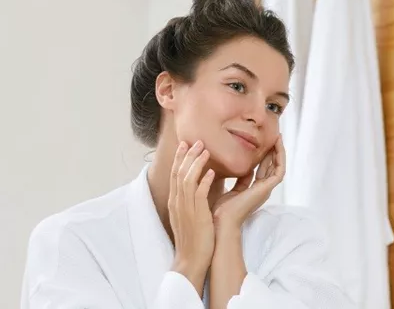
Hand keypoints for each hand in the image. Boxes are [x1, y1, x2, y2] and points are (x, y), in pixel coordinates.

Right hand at [168, 140, 215, 293]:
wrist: (191, 259)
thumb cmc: (195, 237)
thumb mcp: (192, 214)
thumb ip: (196, 198)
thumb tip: (207, 181)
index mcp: (175, 202)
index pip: (175, 175)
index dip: (180, 158)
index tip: (186, 144)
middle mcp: (177, 202)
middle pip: (178, 173)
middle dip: (187, 155)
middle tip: (196, 140)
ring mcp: (185, 209)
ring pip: (187, 180)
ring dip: (196, 163)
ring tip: (205, 150)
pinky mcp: (196, 215)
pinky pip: (199, 194)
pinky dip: (205, 181)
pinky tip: (213, 172)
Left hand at [212, 136, 285, 230]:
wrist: (221, 222)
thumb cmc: (222, 210)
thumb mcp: (232, 190)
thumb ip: (240, 180)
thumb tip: (245, 168)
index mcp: (255, 190)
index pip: (264, 169)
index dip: (265, 156)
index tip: (264, 143)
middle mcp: (263, 189)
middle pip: (273, 166)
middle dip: (274, 151)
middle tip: (275, 136)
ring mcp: (266, 189)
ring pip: (279, 167)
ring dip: (280, 152)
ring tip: (278, 137)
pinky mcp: (267, 189)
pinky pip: (279, 170)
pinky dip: (280, 158)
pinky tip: (276, 146)